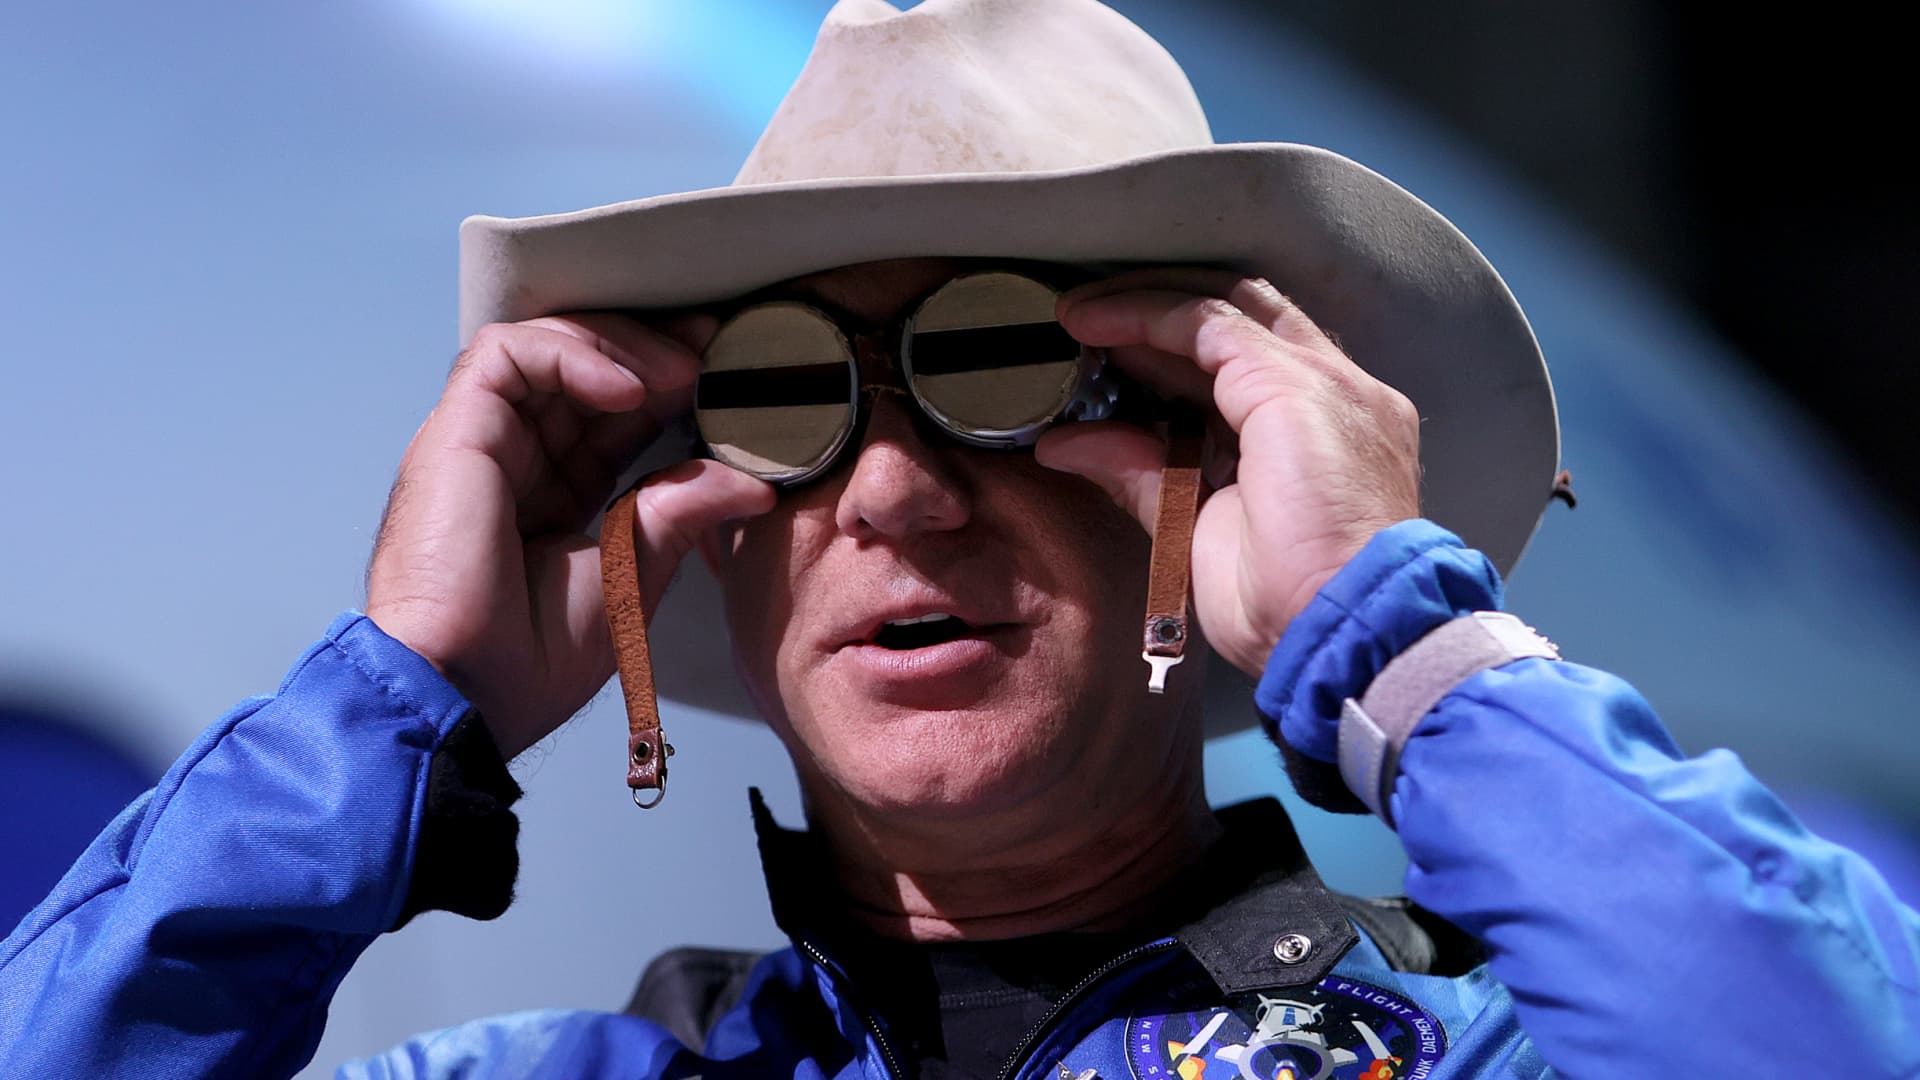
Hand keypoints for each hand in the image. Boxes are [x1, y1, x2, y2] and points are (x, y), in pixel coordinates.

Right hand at [365, 314, 774, 758]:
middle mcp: (512, 461)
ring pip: (545, 347)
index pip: (610, 417)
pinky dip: (572, 355)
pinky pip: (508, 355)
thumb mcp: (631, 572)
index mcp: (549, 497)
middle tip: (716, 347)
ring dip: (620, 347)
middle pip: (579, 370)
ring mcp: (479, 442)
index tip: (726, 374)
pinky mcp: (454, 432)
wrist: (466, 693)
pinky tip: (628, 389)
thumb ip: (682, 513)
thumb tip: (754, 484)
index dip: (666, 388)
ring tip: (681, 374)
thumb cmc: (531, 659)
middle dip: (652, 349)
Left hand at [1037, 270, 1420, 678]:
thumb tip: (1066, 443)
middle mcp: (1339, 393)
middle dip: (1160, 310)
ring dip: (1144, 304)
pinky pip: (1207, 325)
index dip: (1174, 349)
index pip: (1248, 360)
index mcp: (1328, 432)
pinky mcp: (1293, 385)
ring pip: (1225, 307)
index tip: (1107, 355)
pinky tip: (1094, 323)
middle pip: (1243, 318)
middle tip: (1087, 320)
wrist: (1346, 633)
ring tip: (1080, 314)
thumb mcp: (1197, 528)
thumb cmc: (1290, 608)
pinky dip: (1146, 315)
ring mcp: (1325, 383)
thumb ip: (1142, 473)